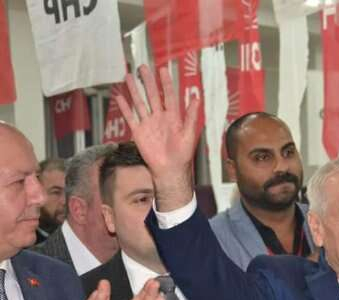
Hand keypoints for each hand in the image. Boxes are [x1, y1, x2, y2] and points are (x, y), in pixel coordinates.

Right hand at [116, 65, 199, 210]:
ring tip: (129, 76)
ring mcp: (148, 123)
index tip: (163, 69)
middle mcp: (159, 117)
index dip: (166, 83)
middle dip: (148, 81)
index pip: (169, 95)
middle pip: (152, 95)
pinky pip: (130, 117)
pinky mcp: (139, 132)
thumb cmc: (183, 153)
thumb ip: (192, 115)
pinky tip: (119, 96)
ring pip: (140, 103)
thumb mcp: (190, 133)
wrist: (170, 169)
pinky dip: (124, 108)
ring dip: (134, 90)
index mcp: (173, 116)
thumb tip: (196, 96)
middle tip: (143, 67)